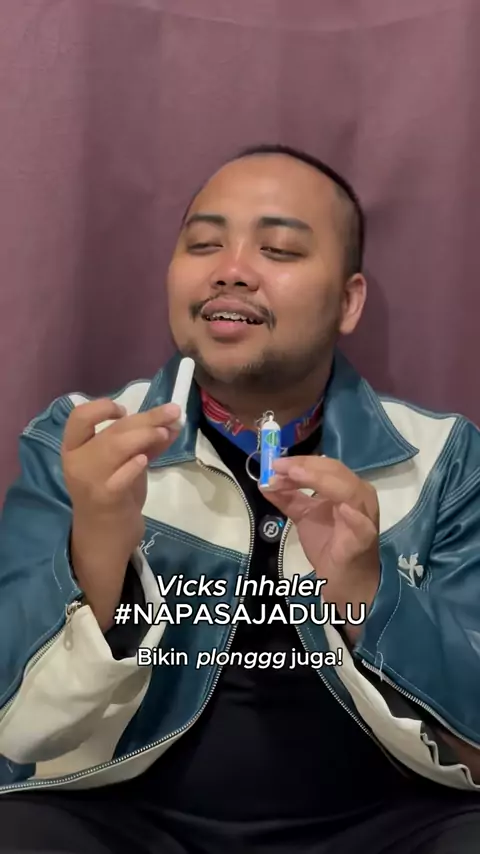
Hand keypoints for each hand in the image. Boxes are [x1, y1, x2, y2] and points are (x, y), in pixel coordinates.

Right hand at [63, 398, 180, 629]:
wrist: (104, 537)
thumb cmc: (112, 494)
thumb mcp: (124, 464)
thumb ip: (143, 443)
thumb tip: (172, 420)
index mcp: (74, 448)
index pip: (79, 417)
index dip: (102, 408)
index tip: (125, 410)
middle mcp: (77, 462)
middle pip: (112, 430)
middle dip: (146, 418)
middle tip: (173, 412)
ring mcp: (90, 481)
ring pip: (116, 446)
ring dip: (145, 435)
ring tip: (166, 432)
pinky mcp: (106, 498)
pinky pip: (120, 477)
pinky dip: (133, 466)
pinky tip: (146, 460)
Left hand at [261, 455, 380, 640]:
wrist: (344, 579)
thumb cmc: (328, 544)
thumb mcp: (303, 515)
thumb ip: (288, 497)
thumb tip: (265, 482)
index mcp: (346, 487)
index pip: (324, 466)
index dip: (300, 462)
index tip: (274, 463)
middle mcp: (359, 495)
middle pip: (335, 471)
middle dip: (305, 467)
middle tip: (278, 467)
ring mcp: (364, 516)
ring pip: (348, 490)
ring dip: (320, 481)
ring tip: (295, 475)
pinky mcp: (364, 539)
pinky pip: (362, 525)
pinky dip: (353, 516)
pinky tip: (342, 509)